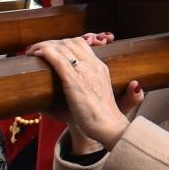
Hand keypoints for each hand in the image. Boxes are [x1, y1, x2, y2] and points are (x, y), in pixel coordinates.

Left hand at [29, 35, 145, 149]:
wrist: (109, 127)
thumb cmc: (107, 118)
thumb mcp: (115, 98)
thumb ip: (127, 92)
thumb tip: (137, 86)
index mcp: (101, 67)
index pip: (81, 44)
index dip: (64, 42)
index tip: (51, 48)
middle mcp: (93, 65)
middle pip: (70, 41)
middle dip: (51, 42)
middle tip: (37, 49)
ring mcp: (83, 72)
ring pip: (61, 47)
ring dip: (43, 45)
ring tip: (32, 51)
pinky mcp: (73, 81)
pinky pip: (57, 59)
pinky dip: (45, 52)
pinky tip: (36, 54)